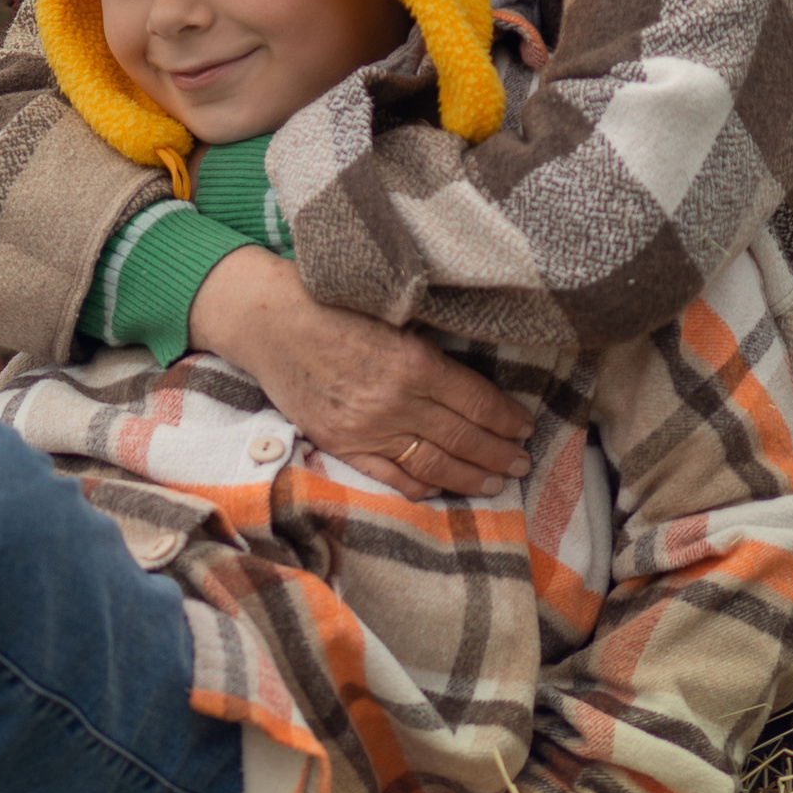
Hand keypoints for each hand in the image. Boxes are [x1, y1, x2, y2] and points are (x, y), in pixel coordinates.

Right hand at [185, 250, 532, 497]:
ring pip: (432, 464)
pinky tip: (440, 488)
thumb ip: (427, 350)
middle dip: (497, 453)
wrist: (268, 322)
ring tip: (495, 482)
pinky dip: (419, 485)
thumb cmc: (330, 304)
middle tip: (522, 463)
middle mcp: (396, 402)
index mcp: (414, 363)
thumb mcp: (391, 314)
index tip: (525, 427)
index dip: (505, 418)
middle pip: (461, 438)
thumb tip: (469, 379)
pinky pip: (389, 475)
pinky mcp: (341, 444)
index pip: (476, 401)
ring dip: (469, 476)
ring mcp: (368, 430)